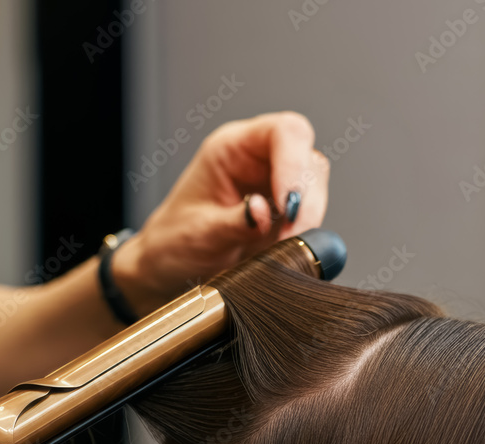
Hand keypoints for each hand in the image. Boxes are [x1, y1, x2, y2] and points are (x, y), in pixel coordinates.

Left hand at [112, 110, 329, 314]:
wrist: (169, 270)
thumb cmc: (174, 242)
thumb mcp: (198, 234)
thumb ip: (234, 222)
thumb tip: (263, 212)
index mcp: (232, 148)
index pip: (283, 132)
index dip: (294, 163)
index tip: (286, 205)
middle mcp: (258, 161)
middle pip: (307, 158)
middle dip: (305, 199)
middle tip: (289, 236)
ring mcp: (274, 187)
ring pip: (315, 187)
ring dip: (308, 219)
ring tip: (284, 247)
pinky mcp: (283, 215)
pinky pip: (310, 215)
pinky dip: (305, 234)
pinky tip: (286, 250)